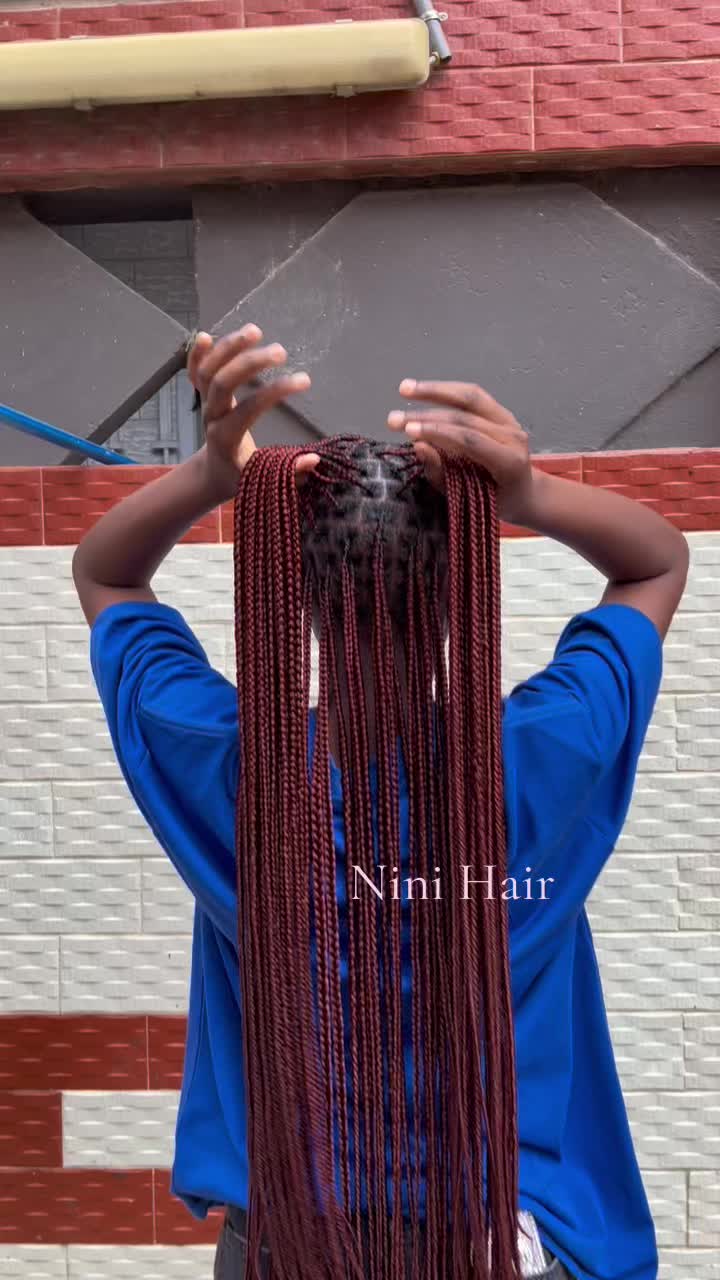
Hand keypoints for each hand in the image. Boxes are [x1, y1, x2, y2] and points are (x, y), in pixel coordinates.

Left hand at [187, 325, 319, 502]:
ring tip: (255, 331)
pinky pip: (194, 372)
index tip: (304, 381)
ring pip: (207, 371)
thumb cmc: (241, 477)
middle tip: (280, 351)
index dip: (274, 393)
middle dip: (249, 363)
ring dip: (227, 348)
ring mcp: (205, 404)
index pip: (248, 409)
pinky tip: (207, 335)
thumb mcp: (264, 481)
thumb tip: (314, 460)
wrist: (213, 474)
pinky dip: (197, 354)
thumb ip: (290, 474)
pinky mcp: (203, 396)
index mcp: (226, 438)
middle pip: (221, 383)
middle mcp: (212, 417)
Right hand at [387, 379, 534, 523]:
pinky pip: (473, 396)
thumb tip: (419, 447)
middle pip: (466, 417)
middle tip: (393, 419)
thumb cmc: (497, 503)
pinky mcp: (501, 412)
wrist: (525, 493)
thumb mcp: (468, 501)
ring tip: (405, 389)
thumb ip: (444, 475)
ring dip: (435, 391)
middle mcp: (513, 436)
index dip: (438, 433)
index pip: (471, 440)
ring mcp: (509, 420)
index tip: (408, 431)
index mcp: (509, 462)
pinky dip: (447, 391)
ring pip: (470, 396)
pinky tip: (424, 390)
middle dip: (427, 415)